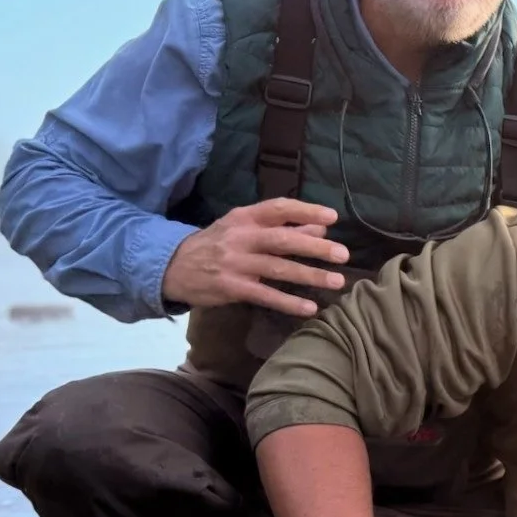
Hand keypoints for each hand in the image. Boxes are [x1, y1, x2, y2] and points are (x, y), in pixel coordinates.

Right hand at [162, 198, 349, 314]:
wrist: (172, 266)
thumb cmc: (217, 245)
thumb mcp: (244, 229)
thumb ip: (281, 229)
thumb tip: (321, 230)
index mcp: (245, 217)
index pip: (279, 208)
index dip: (306, 211)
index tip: (332, 217)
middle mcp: (241, 236)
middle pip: (283, 239)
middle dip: (316, 248)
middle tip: (343, 255)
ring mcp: (235, 263)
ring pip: (278, 268)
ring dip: (310, 275)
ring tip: (336, 282)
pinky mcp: (231, 287)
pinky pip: (265, 295)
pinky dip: (288, 302)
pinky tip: (309, 308)